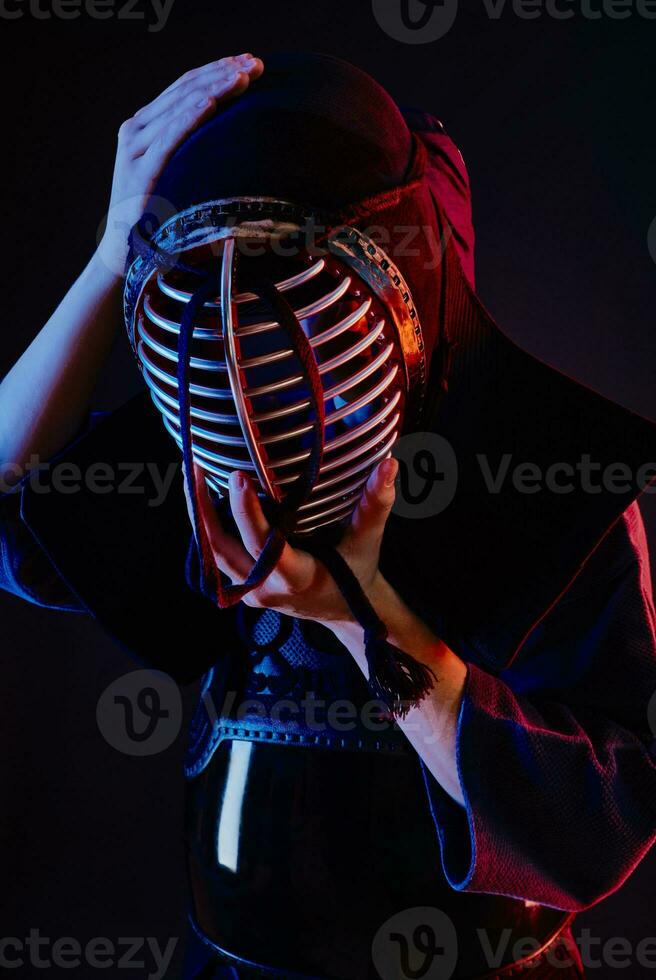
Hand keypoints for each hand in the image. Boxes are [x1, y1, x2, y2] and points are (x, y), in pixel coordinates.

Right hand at [97, 53, 263, 273]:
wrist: (124, 249)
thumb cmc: (158, 214)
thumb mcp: (177, 173)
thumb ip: (193, 151)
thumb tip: (236, 138)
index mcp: (145, 126)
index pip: (184, 86)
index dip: (216, 70)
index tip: (248, 61)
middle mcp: (136, 130)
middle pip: (184, 90)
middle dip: (222, 73)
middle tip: (255, 64)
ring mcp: (134, 149)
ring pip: (178, 107)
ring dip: (214, 88)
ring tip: (242, 76)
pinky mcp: (139, 171)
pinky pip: (168, 139)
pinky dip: (189, 118)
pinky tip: (210, 103)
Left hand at [183, 457, 399, 627]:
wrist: (347, 612)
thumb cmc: (358, 573)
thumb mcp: (367, 540)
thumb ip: (375, 504)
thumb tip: (389, 464)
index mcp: (297, 578)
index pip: (264, 545)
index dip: (247, 513)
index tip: (239, 477)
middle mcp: (266, 589)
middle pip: (223, 550)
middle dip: (205, 510)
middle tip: (196, 467)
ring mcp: (251, 591)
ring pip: (212, 554)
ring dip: (200, 517)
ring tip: (192, 476)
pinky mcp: (244, 587)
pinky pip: (216, 557)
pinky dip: (207, 528)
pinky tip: (201, 496)